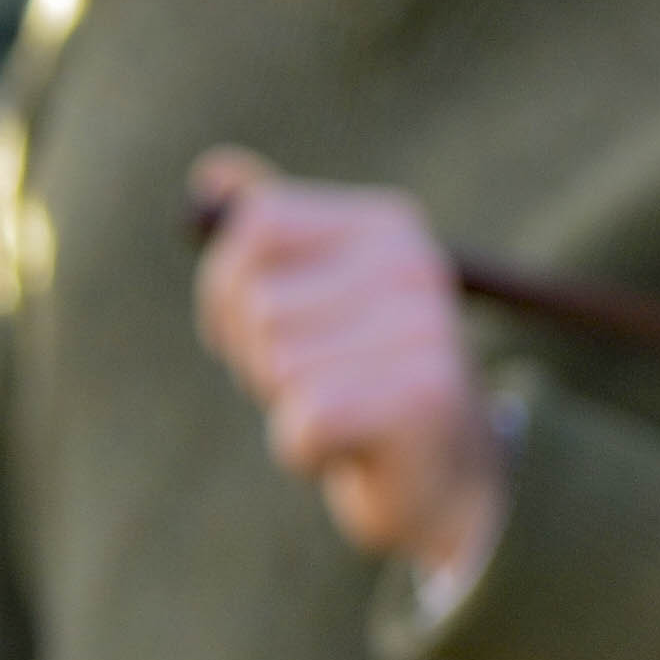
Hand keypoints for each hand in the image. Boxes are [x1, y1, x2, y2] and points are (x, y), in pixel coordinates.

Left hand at [191, 150, 505, 578]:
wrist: (449, 485)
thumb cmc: (363, 383)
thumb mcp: (316, 297)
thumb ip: (270, 234)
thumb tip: (210, 174)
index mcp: (386, 224)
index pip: (256, 223)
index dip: (229, 288)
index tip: (263, 330)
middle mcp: (413, 264)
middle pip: (256, 300)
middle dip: (257, 357)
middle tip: (317, 384)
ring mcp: (425, 329)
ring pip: (274, 362)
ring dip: (285, 404)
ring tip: (342, 413)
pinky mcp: (422, 399)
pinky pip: (302, 421)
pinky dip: (303, 450)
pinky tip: (349, 449)